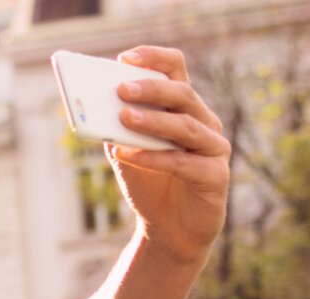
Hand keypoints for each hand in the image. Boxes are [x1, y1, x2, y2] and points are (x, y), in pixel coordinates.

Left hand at [110, 45, 231, 263]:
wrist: (167, 230)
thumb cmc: (148, 182)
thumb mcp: (125, 151)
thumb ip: (115, 129)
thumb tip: (94, 108)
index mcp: (183, 108)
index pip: (176, 69)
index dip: (154, 58)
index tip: (124, 57)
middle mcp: (204, 122)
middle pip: (183, 94)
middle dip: (151, 89)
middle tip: (121, 89)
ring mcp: (214, 149)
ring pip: (187, 127)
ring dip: (153, 121)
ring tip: (123, 119)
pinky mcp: (215, 177)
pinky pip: (185, 163)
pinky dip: (155, 157)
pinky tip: (128, 154)